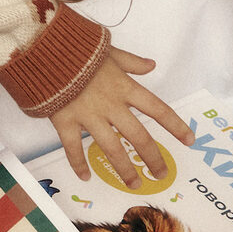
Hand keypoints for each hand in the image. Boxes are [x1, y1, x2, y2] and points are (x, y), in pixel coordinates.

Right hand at [49, 47, 193, 187]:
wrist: (43, 47)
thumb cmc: (77, 47)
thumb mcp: (108, 50)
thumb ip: (130, 61)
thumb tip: (151, 65)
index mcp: (124, 87)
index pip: (158, 109)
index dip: (175, 126)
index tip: (189, 140)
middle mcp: (111, 105)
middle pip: (139, 137)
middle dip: (152, 158)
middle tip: (161, 175)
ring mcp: (88, 115)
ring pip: (111, 149)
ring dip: (124, 169)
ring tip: (133, 184)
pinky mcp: (65, 120)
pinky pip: (73, 147)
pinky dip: (78, 163)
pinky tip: (85, 176)